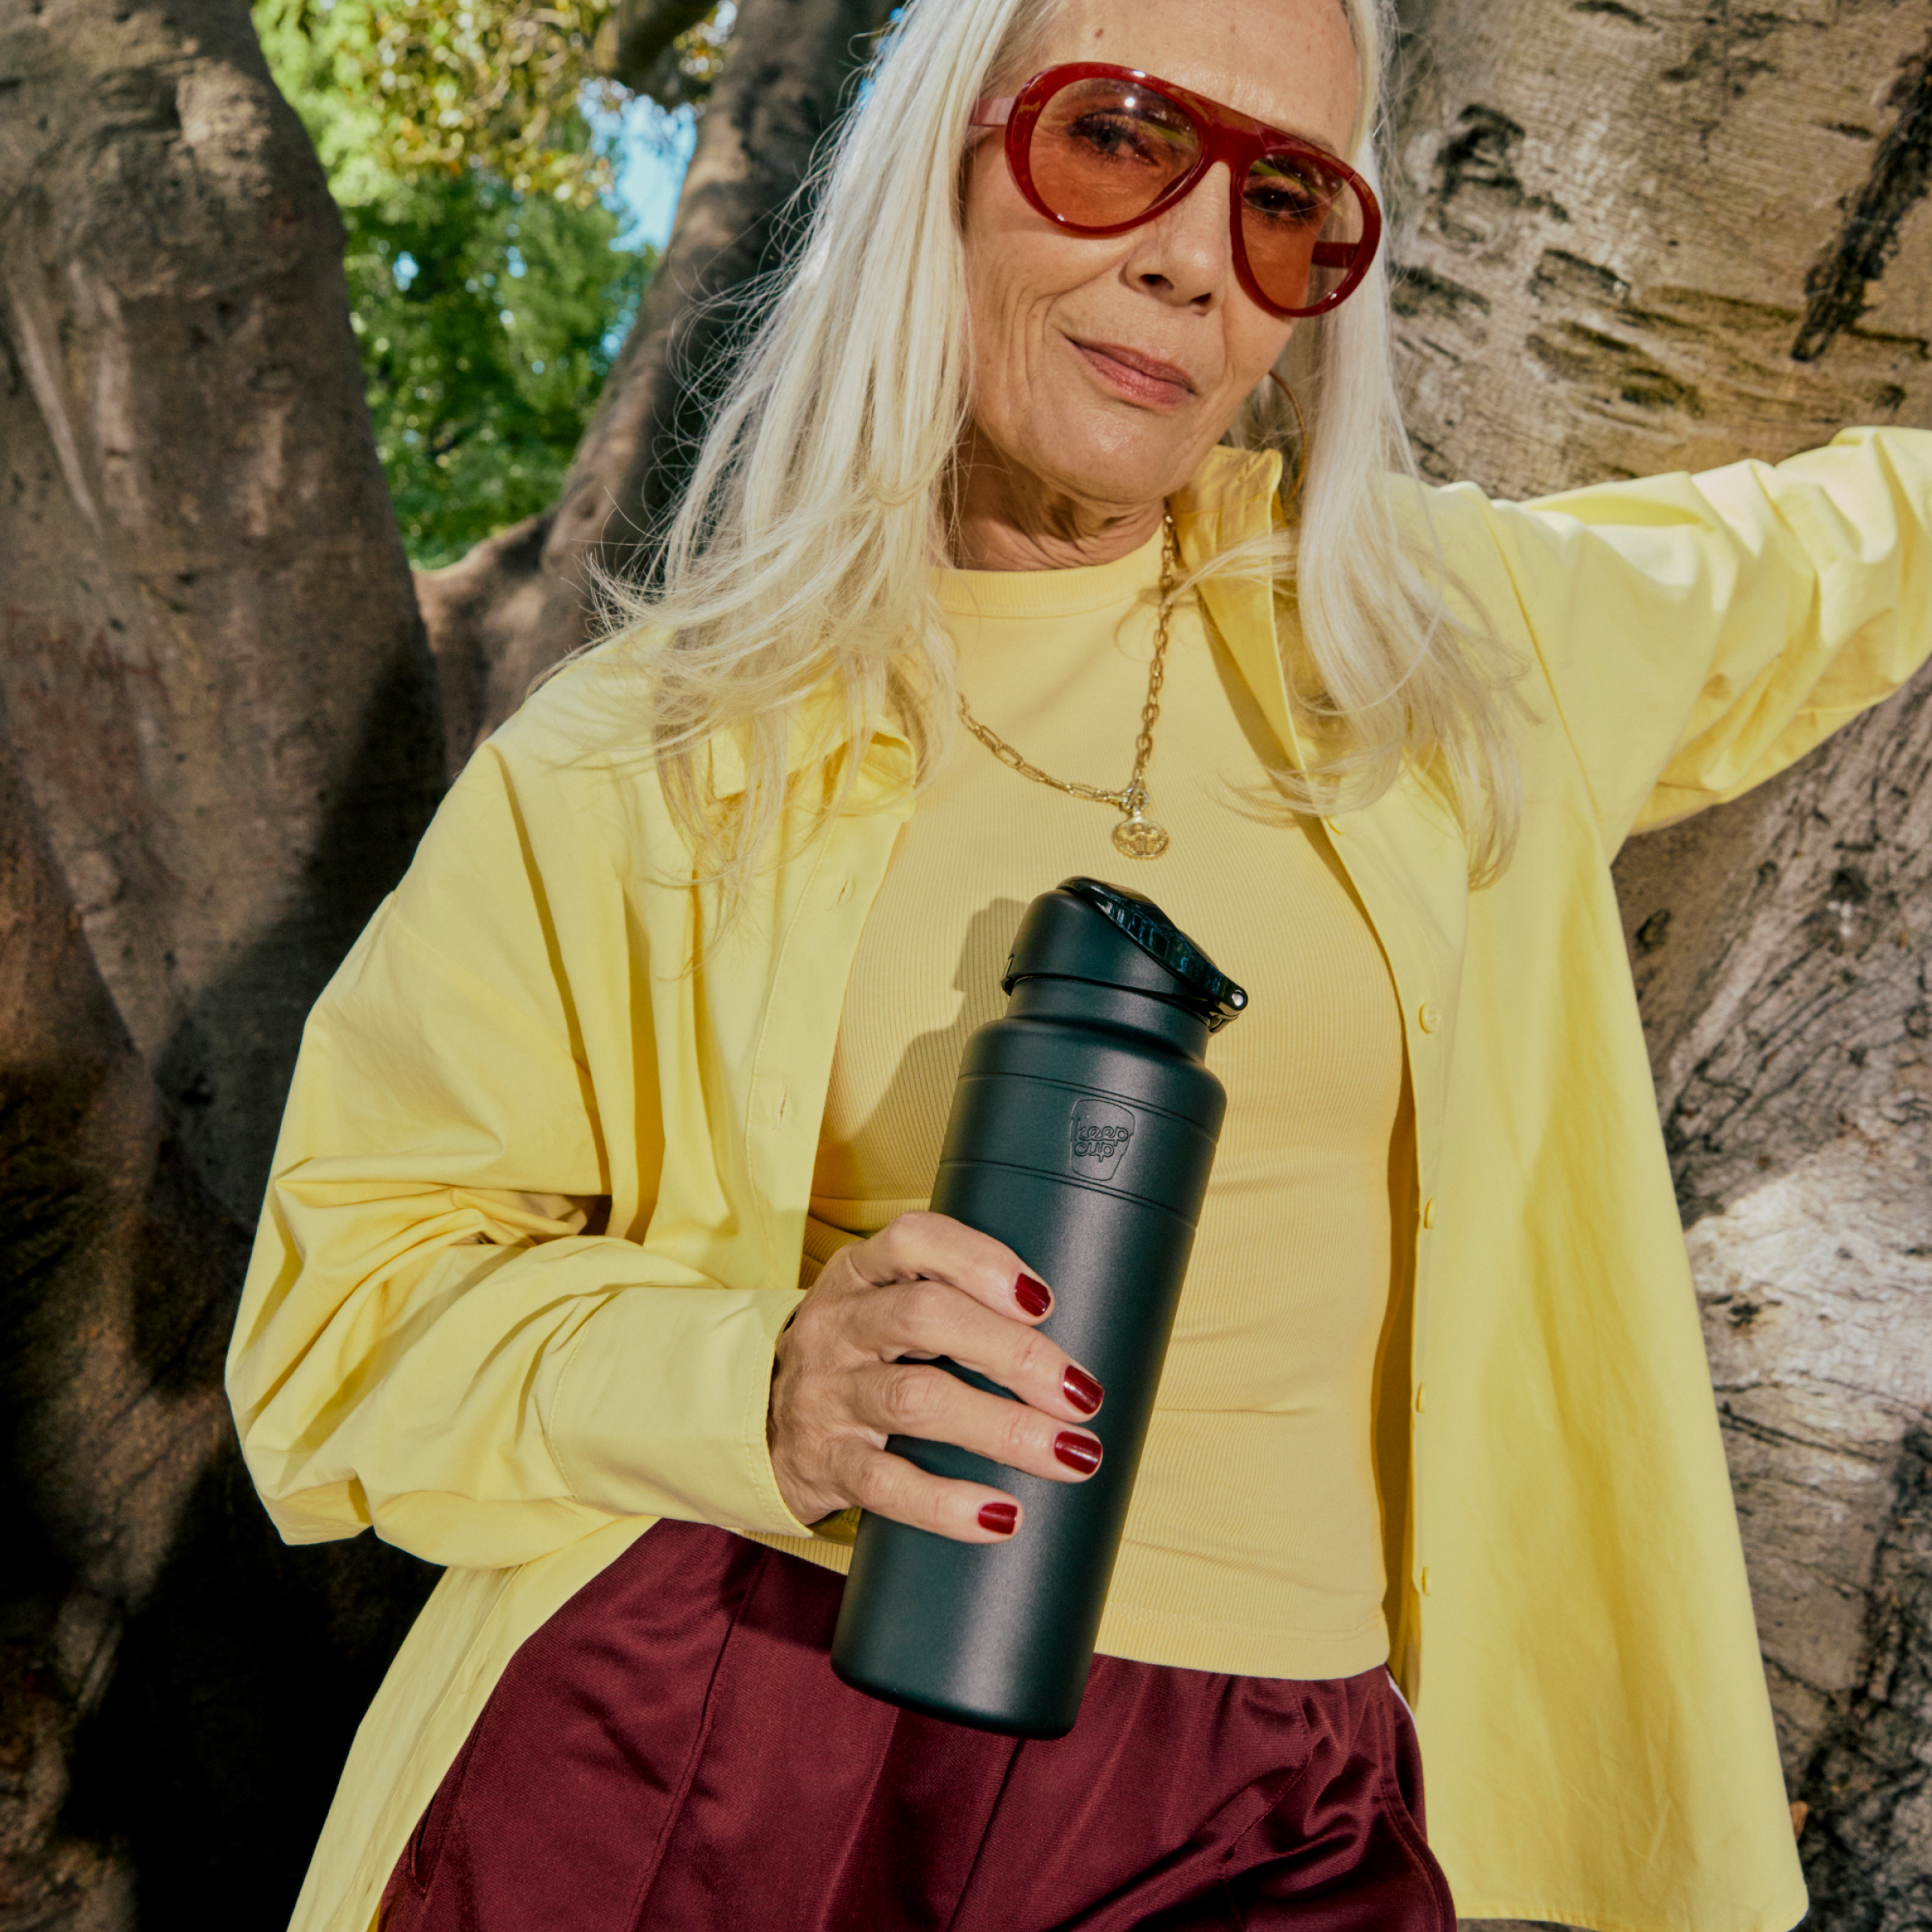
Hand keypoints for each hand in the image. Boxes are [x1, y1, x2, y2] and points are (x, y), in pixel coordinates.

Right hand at [767, 1211, 1105, 1541]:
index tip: (1046, 1301)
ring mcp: (827, 1394)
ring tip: (1071, 1454)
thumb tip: (1073, 1335)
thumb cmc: (857, 1356)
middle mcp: (839, 1325)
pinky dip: (947, 1503)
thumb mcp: (882, 1304)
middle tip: (1082, 1392)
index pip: (914, 1241)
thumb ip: (954, 1301)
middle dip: (1013, 1353)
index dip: (983, 1262)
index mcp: (860, 1273)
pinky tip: (1001, 1516)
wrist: (755, 1421)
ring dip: (1002, 1428)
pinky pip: (884, 1484)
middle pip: (924, 1318)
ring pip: (914, 1400)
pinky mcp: (824, 1463)